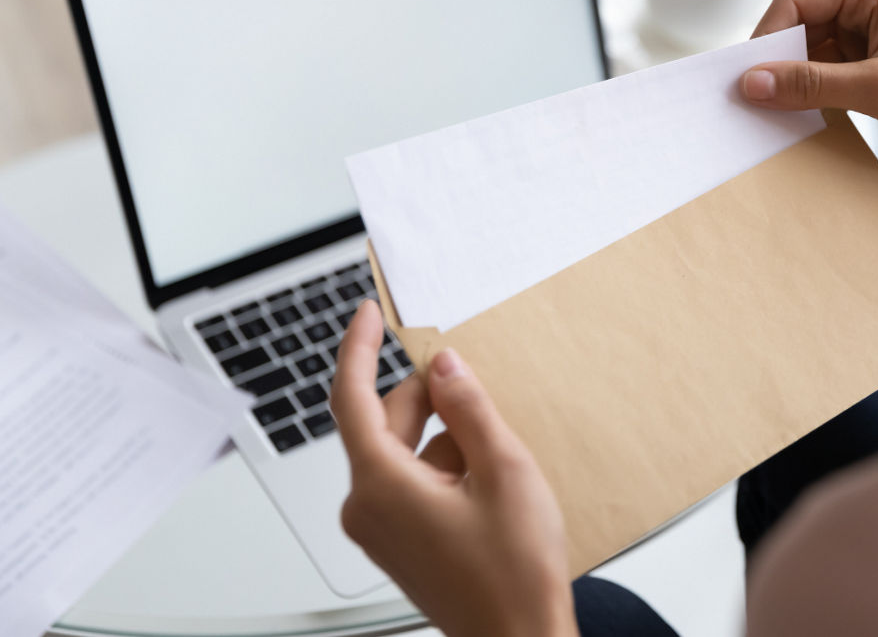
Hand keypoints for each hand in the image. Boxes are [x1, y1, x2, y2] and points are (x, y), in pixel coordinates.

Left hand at [331, 301, 574, 636]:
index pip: (351, 398)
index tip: (368, 315)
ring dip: (443, 438)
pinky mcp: (397, 541)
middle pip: (383, 423)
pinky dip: (442, 466)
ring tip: (497, 457)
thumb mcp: (504, 470)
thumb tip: (444, 369)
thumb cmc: (513, 574)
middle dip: (428, 399)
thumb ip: (469, 408)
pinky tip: (487, 481)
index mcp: (381, 486)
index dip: (358, 348)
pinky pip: (409, 481)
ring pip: (401, 452)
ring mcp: (380, 528)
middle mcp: (367, 507)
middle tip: (476, 389)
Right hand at [743, 0, 877, 341]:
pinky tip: (802, 110)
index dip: (766, 37)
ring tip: (780, 106)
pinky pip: (824, 69)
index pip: (797, 0)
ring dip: (793, 77)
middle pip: (798, 23)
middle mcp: (870, 1)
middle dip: (778, 58)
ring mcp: (871, 32)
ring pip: (808, 49)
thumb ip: (812, 83)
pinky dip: (809, 89)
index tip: (747, 74)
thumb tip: (754, 83)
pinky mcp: (872, 63)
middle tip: (756, 93)